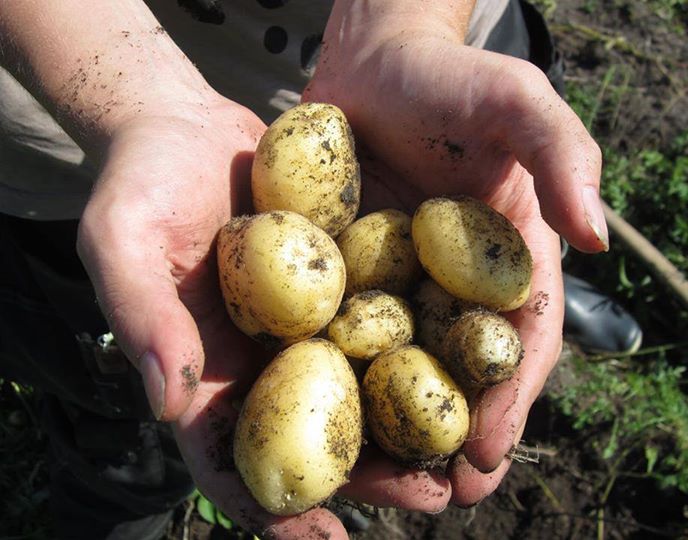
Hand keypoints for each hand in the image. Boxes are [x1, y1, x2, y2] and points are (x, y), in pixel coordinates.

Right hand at [77, 92, 452, 538]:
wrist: (186, 127)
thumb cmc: (141, 185)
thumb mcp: (123, 242)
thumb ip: (142, 318)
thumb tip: (168, 401)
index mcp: (208, 373)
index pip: (234, 458)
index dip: (274, 507)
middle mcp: (266, 359)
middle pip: (319, 437)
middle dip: (373, 476)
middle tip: (431, 497)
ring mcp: (310, 321)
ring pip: (365, 389)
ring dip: (414, 424)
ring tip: (468, 451)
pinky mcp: (344, 279)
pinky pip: (386, 319)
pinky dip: (423, 345)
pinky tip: (469, 361)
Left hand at [305, 26, 606, 505]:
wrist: (373, 61)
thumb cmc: (452, 79)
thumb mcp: (516, 100)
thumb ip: (563, 154)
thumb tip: (601, 238)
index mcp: (508, 265)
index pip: (517, 346)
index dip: (507, 401)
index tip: (484, 452)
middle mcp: (453, 288)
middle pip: (454, 376)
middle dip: (444, 439)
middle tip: (430, 495)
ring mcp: (394, 287)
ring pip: (394, 372)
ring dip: (384, 430)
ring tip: (370, 482)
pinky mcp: (341, 277)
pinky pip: (336, 334)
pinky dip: (329, 379)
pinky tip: (309, 416)